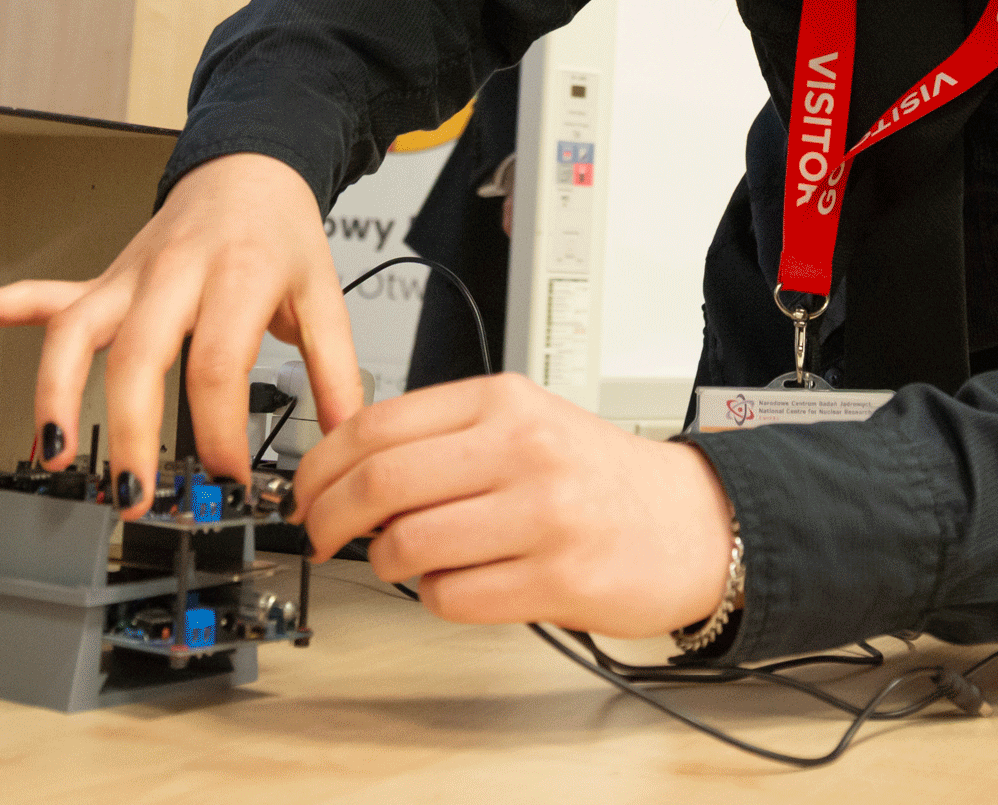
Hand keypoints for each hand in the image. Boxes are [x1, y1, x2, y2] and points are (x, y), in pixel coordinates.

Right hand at [0, 152, 363, 519]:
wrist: (251, 165)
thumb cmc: (281, 232)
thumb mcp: (324, 296)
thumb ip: (337, 374)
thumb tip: (347, 444)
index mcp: (237, 277)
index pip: (218, 364)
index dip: (218, 431)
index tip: (227, 479)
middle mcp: (174, 274)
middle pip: (138, 353)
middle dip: (128, 428)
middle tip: (130, 491)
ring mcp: (129, 276)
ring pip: (75, 327)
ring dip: (53, 389)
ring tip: (48, 450)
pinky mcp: (105, 280)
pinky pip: (43, 292)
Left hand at [294, 373, 734, 638]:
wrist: (692, 520)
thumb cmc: (596, 474)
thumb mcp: (523, 420)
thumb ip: (443, 434)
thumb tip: (346, 466)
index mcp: (503, 400)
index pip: (377, 424)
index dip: (320, 465)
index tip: (305, 490)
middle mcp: (521, 448)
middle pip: (381, 483)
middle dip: (328, 516)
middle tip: (320, 532)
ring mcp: (541, 514)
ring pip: (408, 544)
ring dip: (384, 561)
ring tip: (401, 558)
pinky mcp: (556, 578)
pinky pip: (452, 597)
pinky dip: (435, 597)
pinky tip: (457, 582)